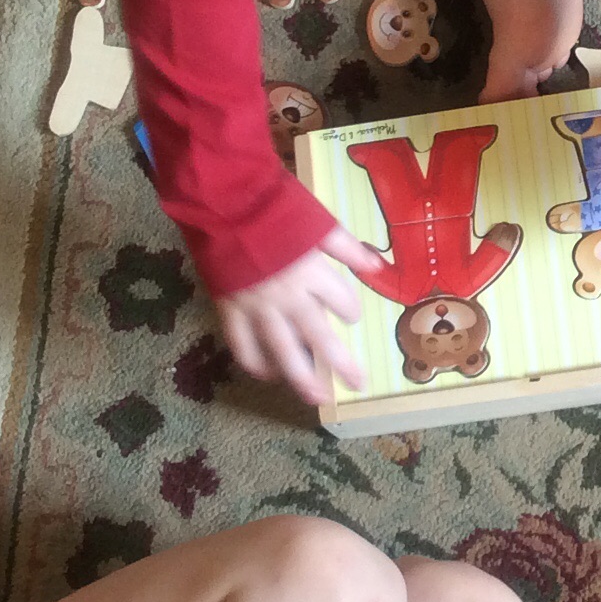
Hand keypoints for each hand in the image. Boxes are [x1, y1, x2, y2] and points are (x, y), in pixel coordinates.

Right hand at [217, 225, 384, 405]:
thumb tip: (378, 264)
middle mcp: (289, 297)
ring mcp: (257, 308)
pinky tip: (268, 373)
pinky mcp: (230, 311)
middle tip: (356, 383)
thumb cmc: (273, 208)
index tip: (351, 315)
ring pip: (282, 351)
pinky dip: (255, 363)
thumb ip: (347, 247)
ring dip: (301, 378)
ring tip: (316, 397)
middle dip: (340, 363)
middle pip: (319, 338)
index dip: (350, 310)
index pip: (342, 302)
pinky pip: (243, 346)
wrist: (222, 204)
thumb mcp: (317, 221)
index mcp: (312, 273)